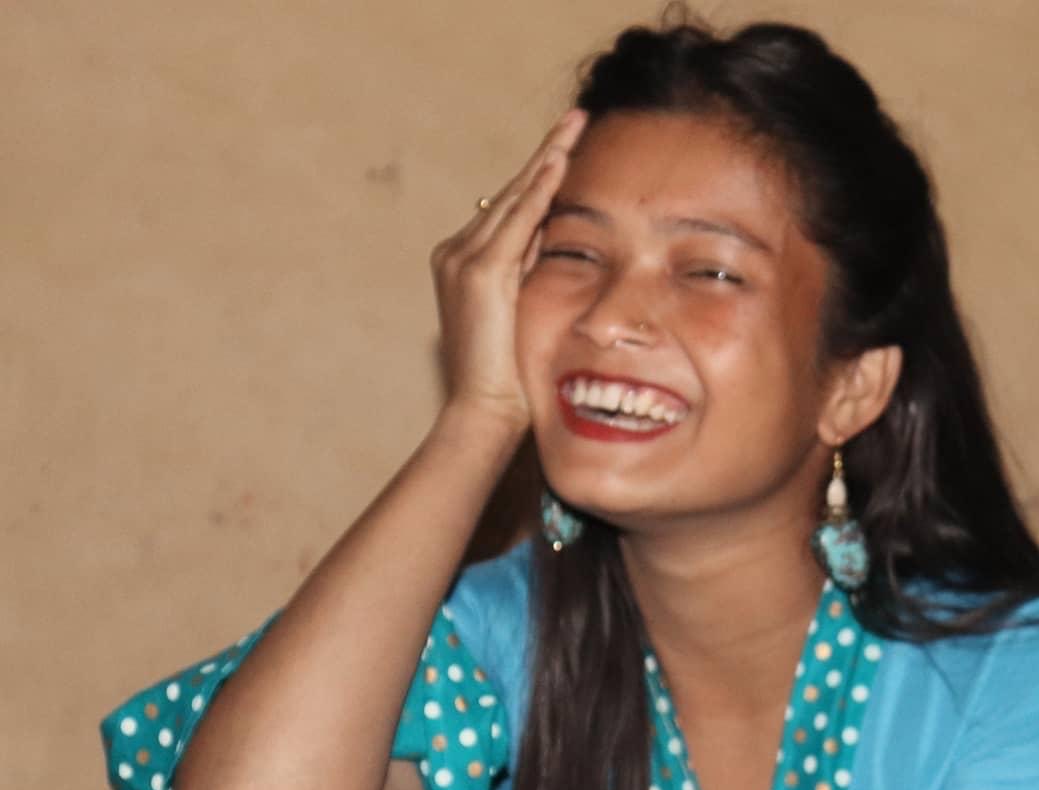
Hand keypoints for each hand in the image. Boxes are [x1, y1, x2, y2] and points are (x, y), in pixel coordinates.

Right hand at [429, 108, 586, 432]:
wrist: (483, 411)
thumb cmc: (508, 378)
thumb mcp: (519, 312)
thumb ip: (526, 271)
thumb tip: (549, 236)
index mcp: (463, 262)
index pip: (507, 210)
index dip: (537, 178)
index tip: (565, 147)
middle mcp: (455, 253)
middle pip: (509, 193)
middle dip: (545, 156)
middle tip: (575, 120)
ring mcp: (463, 259)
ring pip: (513, 198)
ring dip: (547, 160)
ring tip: (574, 128)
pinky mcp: (480, 272)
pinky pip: (517, 220)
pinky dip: (540, 190)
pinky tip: (560, 162)